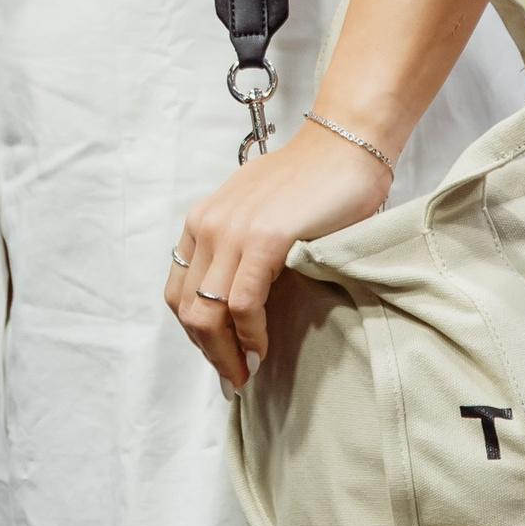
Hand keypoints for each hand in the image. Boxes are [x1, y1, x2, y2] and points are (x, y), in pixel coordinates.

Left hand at [164, 123, 393, 389]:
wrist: (345, 146)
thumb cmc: (312, 184)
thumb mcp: (258, 215)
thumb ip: (240, 250)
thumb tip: (237, 307)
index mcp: (203, 220)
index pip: (179, 291)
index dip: (196, 334)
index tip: (221, 359)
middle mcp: (208, 224)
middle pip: (188, 308)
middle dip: (209, 352)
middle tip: (235, 379)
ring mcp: (233, 231)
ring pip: (208, 312)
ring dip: (226, 353)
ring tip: (247, 373)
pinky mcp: (265, 238)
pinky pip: (243, 302)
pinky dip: (250, 334)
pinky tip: (263, 348)